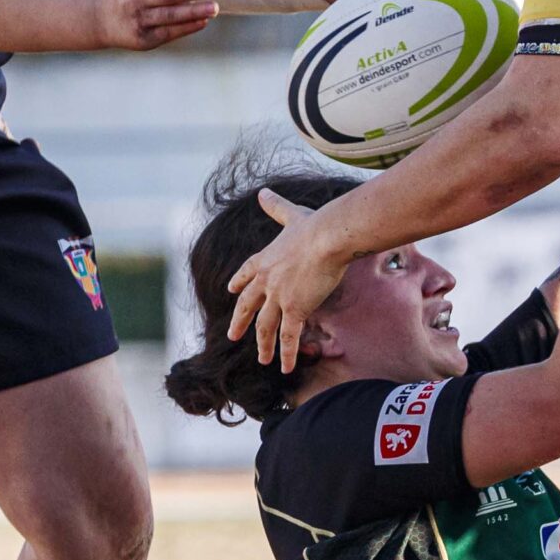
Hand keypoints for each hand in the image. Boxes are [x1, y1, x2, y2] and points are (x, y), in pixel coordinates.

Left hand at [226, 189, 346, 372]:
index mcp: (265, 259)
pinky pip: (288, 336)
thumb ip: (276, 207)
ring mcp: (278, 296)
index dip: (239, 283)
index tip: (230, 292)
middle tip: (232, 336)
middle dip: (241, 322)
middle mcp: (267, 280)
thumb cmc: (315, 225)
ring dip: (264, 345)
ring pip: (266, 326)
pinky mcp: (294, 309)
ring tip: (263, 360)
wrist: (328, 237)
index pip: (247, 274)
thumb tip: (263, 191)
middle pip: (249, 306)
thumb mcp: (291, 215)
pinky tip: (283, 368)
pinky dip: (285, 353)